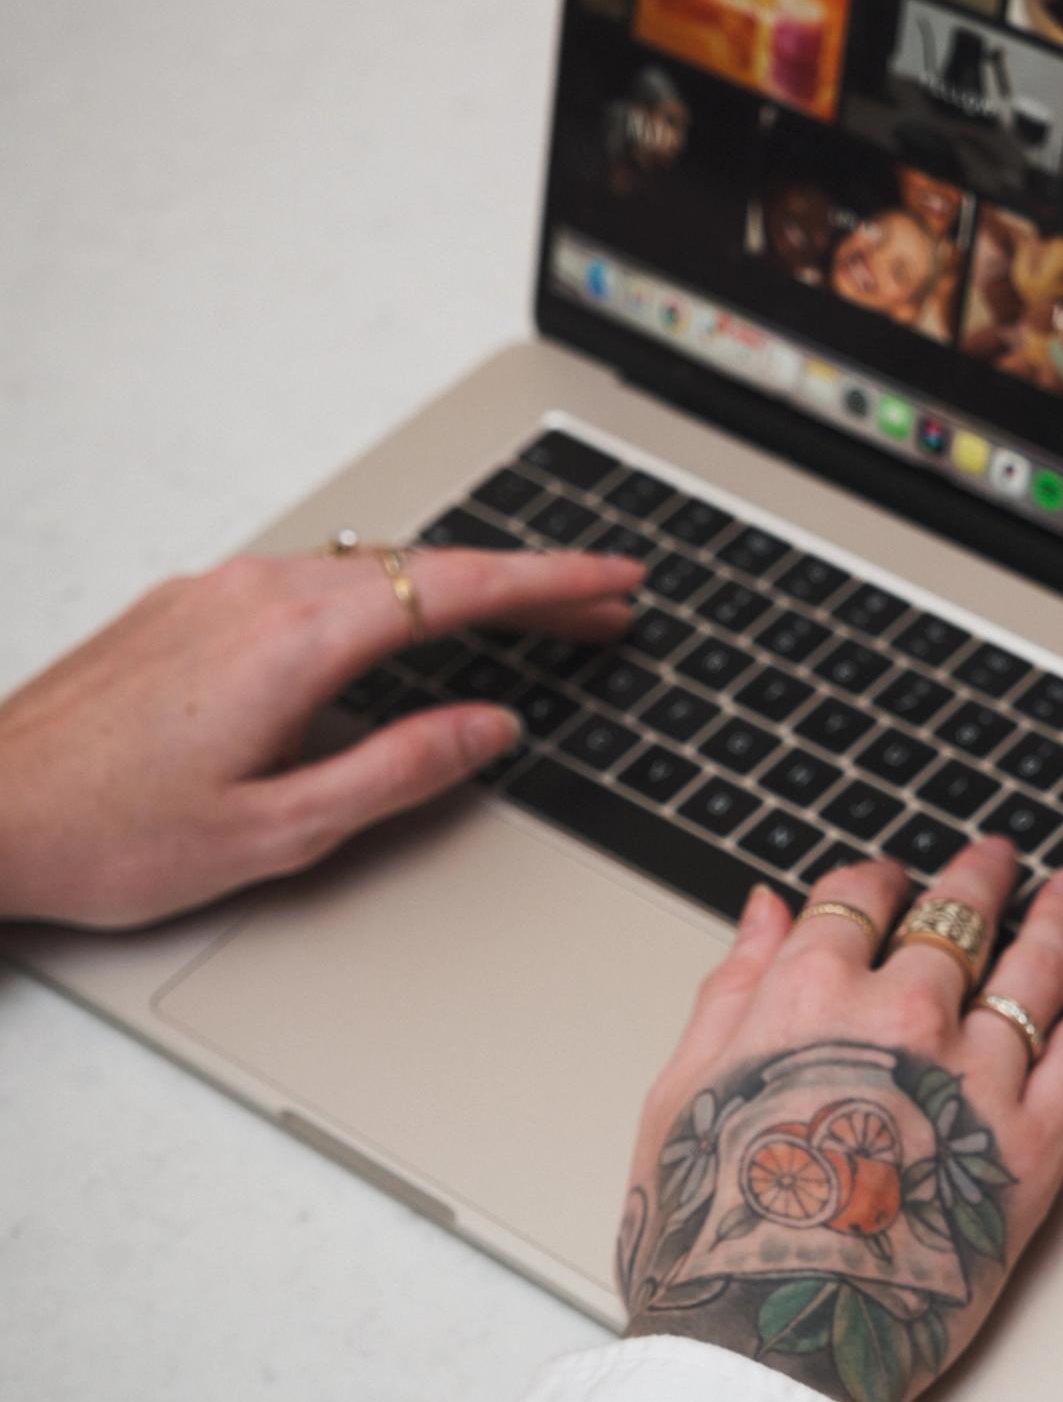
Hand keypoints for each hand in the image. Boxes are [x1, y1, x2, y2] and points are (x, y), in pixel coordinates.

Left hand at [0, 543, 641, 927]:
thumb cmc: (107, 832)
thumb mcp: (278, 831)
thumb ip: (397, 770)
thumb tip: (487, 728)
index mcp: (295, 641)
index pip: (459, 590)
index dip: (553, 582)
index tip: (616, 582)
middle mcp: (258, 592)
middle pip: (426, 569)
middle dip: (527, 584)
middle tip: (603, 607)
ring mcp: (217, 590)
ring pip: (370, 570)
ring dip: (456, 591)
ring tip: (525, 624)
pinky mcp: (187, 606)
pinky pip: (316, 581)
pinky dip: (388, 598)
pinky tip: (407, 632)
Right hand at [615, 838, 1062, 1401]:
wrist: (767, 1342)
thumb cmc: (712, 1236)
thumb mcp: (680, 1095)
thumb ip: (728, 992)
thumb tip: (760, 913)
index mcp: (807, 998)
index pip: (857, 900)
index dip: (878, 881)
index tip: (890, 879)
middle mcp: (901, 1018)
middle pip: (954, 919)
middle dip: (976, 880)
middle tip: (995, 860)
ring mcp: (975, 1077)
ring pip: (1033, 966)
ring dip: (1056, 917)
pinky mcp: (1033, 1145)